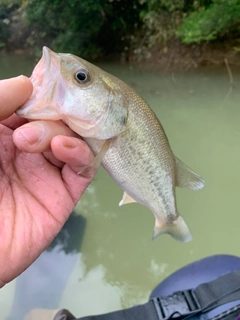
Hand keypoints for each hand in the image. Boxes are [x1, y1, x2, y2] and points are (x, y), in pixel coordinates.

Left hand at [0, 76, 94, 286]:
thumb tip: (28, 82)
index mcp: (4, 133)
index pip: (35, 105)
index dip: (43, 91)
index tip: (49, 79)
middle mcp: (28, 150)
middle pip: (58, 120)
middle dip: (49, 114)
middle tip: (27, 125)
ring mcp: (47, 172)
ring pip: (74, 140)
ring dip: (61, 132)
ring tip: (32, 142)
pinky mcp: (63, 195)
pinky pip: (83, 168)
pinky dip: (81, 152)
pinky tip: (64, 147)